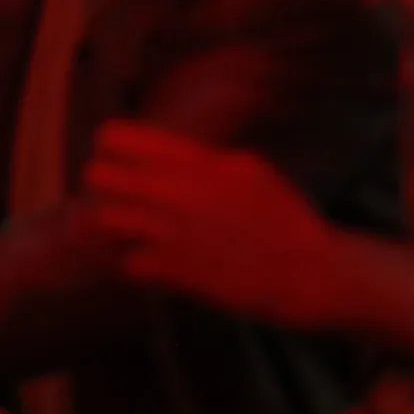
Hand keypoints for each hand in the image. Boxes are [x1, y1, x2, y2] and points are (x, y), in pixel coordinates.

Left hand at [84, 121, 340, 330]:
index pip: (115, 137)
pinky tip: (151, 258)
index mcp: (198, 161)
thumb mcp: (249, 169)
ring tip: (130, 227)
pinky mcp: (178, 273)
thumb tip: (156, 149)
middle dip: (103, 183)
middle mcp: (180, 193)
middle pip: (98, 175)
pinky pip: (127, 260)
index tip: (119, 157)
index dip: (110, 147)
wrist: (315, 275)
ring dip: (113, 222)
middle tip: (121, 194)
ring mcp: (175, 234)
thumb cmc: (285, 218)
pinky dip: (133, 260)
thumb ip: (200, 158)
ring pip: (104, 217)